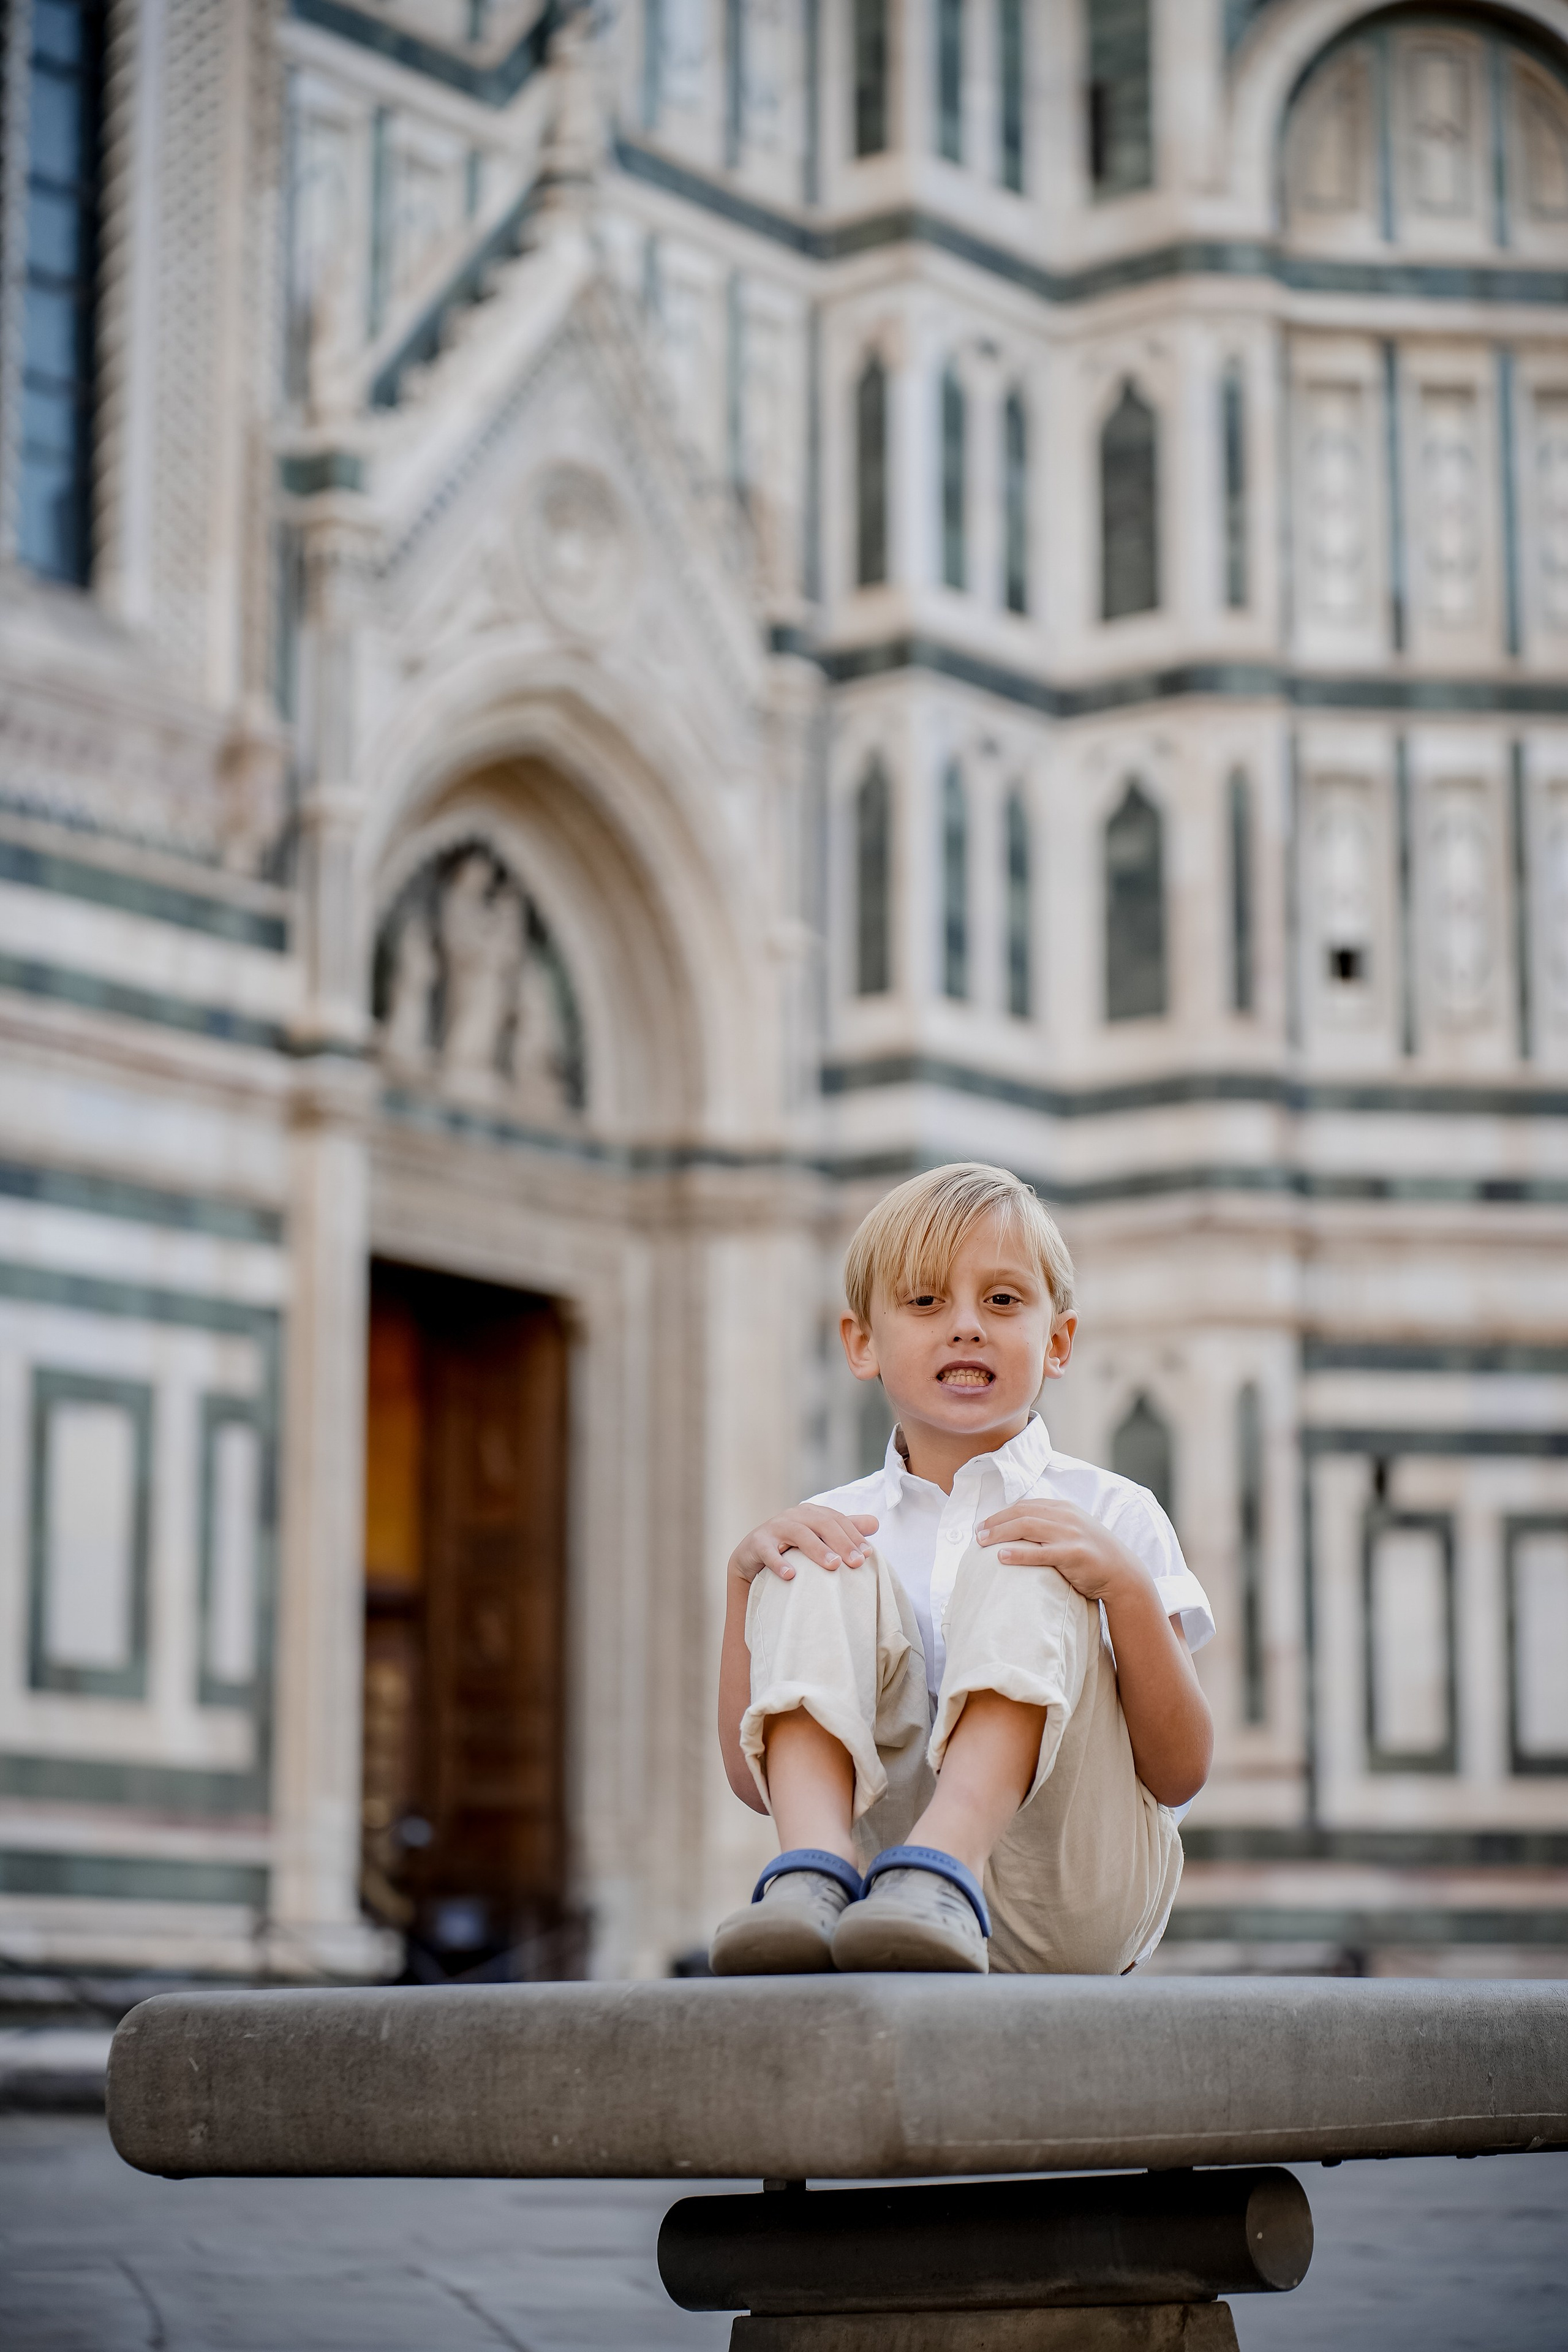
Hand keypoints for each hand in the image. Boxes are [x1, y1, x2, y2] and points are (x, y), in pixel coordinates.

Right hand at [728, 1507, 879, 1583]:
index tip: (868, 1555)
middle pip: (821, 1523)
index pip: (837, 1520)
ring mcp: (774, 1527)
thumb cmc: (791, 1548)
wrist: (752, 1557)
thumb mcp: (819, 1538)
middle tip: (856, 1563)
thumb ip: (844, 1530)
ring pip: (798, 1533)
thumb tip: (875, 1523)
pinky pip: (768, 1551)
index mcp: (811, 1513)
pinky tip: (791, 1576)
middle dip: (841, 1542)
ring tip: (833, 1565)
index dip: (853, 1535)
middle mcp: (794, 1516)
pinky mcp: (756, 1543)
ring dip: (817, 1549)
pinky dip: (779, 1562)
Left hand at [975, 1497, 1149, 1606]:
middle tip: (977, 1534)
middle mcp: (1066, 1516)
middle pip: (1022, 1514)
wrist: (1123, 1573)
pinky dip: (1019, 1553)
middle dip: (995, 1522)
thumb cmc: (1092, 1555)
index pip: (1025, 1506)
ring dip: (1000, 1533)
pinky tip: (1002, 1557)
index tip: (983, 1525)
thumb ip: (1050, 1525)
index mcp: (1064, 1508)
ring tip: (982, 1543)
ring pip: (1027, 1527)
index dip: (1001, 1514)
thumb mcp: (1072, 1531)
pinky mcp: (1074, 1553)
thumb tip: (1018, 1528)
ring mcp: (1071, 1534)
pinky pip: (1041, 1552)